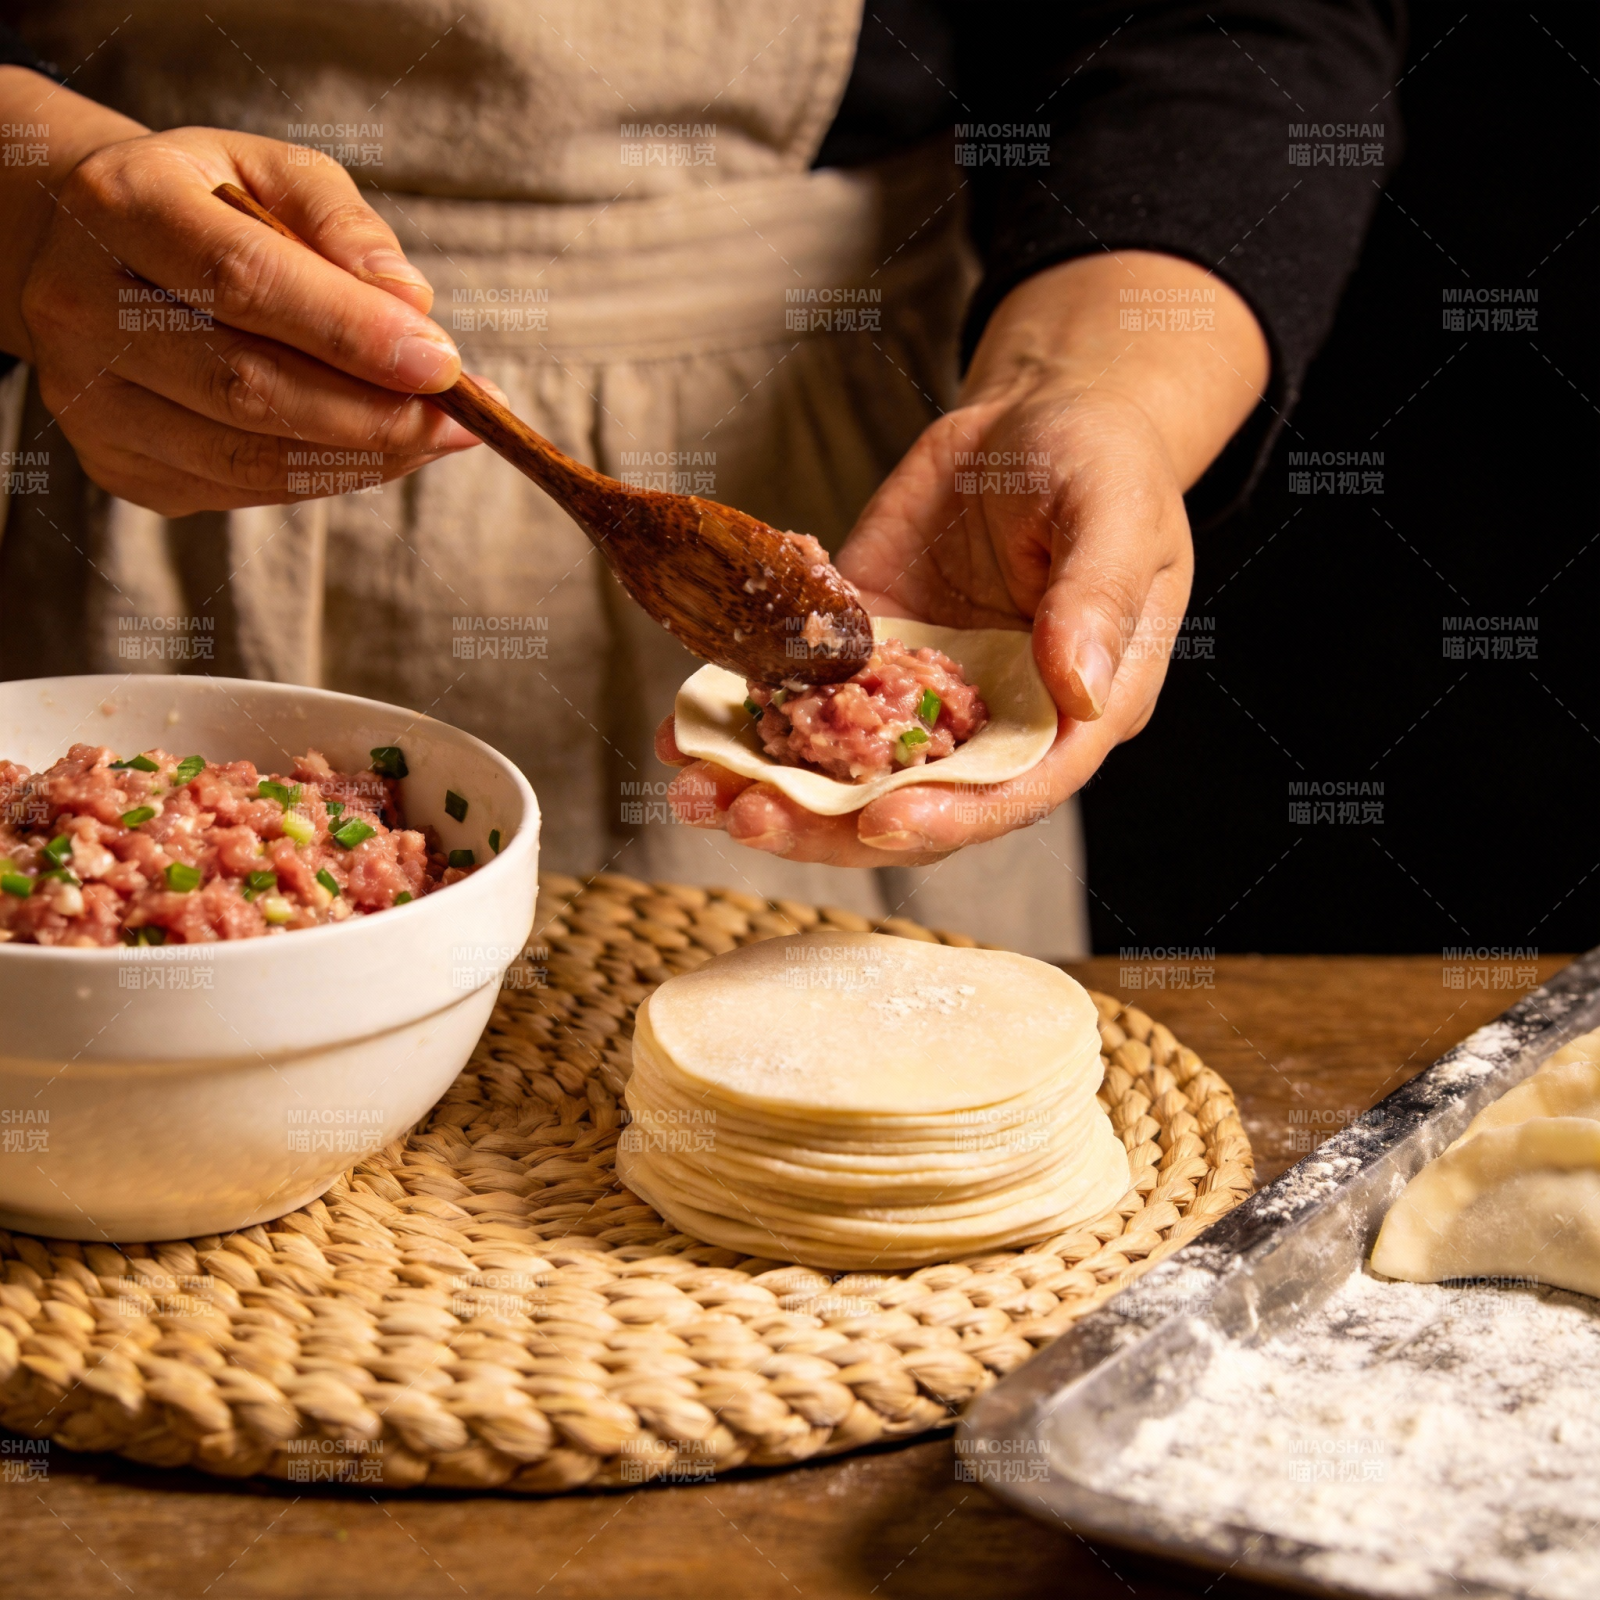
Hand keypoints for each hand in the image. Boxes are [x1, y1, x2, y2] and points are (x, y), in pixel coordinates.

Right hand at [0, 68, 477, 515]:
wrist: (87, 249)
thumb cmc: (206, 204)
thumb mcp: (271, 170)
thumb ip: (344, 224)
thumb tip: (413, 303)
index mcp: (122, 205)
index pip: (244, 281)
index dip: (352, 333)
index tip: (442, 364)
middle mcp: (82, 308)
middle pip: (248, 387)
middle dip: (375, 415)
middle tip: (462, 420)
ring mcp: (92, 400)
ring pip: (248, 457)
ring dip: (363, 458)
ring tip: (437, 437)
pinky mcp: (119, 465)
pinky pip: (242, 488)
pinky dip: (324, 476)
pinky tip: (374, 448)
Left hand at [656, 252, 1268, 866]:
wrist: (1036, 413)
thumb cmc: (1103, 461)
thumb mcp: (1116, 515)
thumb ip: (1097, 602)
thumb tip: (1077, 690)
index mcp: (1069, 714)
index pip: (1010, 791)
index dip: (946, 816)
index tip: (877, 822)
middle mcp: (988, 724)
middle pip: (907, 804)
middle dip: (826, 824)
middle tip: (751, 816)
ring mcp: (918, 695)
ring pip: (842, 770)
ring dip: (769, 790)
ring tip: (695, 790)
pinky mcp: (861, 654)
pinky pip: (799, 699)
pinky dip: (742, 719)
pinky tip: (681, 730)